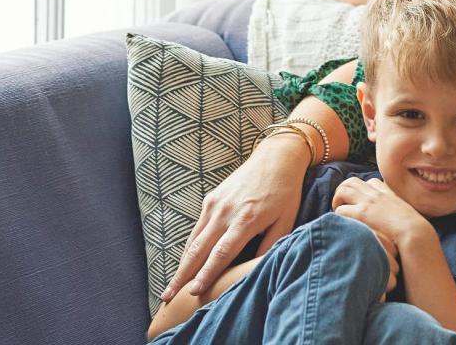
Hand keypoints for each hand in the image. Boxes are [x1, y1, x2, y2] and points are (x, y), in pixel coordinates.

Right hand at [163, 135, 309, 299]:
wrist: (276, 158)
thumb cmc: (285, 192)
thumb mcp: (286, 219)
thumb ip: (272, 244)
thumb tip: (257, 267)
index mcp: (246, 220)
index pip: (222, 253)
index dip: (207, 274)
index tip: (195, 292)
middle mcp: (225, 213)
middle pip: (199, 250)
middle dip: (183, 276)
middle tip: (168, 297)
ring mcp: (214, 205)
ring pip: (193, 241)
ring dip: (181, 264)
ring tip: (170, 286)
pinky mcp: (210, 199)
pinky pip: (196, 229)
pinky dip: (188, 248)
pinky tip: (184, 262)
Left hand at [331, 177, 433, 252]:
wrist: (414, 233)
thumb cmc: (413, 229)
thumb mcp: (406, 213)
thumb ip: (397, 211)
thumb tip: (394, 220)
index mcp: (387, 193)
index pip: (370, 182)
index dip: (362, 191)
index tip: (360, 203)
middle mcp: (376, 194)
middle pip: (352, 181)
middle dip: (343, 192)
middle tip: (343, 207)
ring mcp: (368, 202)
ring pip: (343, 189)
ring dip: (337, 201)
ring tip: (339, 214)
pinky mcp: (362, 213)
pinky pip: (341, 209)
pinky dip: (338, 216)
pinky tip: (343, 225)